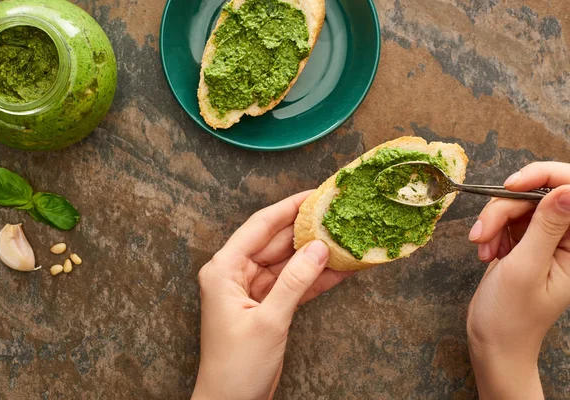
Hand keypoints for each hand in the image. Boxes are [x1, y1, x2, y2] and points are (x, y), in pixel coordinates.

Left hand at [192, 191, 353, 399]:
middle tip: (337, 214)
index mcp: (224, 269)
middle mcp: (236, 274)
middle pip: (275, 242)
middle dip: (306, 230)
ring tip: (345, 238)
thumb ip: (295, 282)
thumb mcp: (269, 320)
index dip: (288, 207)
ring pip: (287, 263)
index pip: (260, 226)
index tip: (315, 194)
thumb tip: (319, 248)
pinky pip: (292, 284)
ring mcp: (252, 290)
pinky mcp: (267, 305)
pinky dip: (313, 279)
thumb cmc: (236, 366)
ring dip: (314, 254)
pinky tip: (339, 269)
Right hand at [467, 162, 569, 398]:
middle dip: (504, 209)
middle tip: (482, 233)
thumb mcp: (525, 268)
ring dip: (494, 222)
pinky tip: (486, 253)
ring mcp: (544, 239)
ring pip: (517, 204)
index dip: (543, 178)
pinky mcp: (525, 242)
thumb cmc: (510, 316)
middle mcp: (565, 239)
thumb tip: (567, 190)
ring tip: (483, 249)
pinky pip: (506, 219)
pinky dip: (491, 232)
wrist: (493, 342)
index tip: (511, 188)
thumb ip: (545, 227)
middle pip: (537, 194)